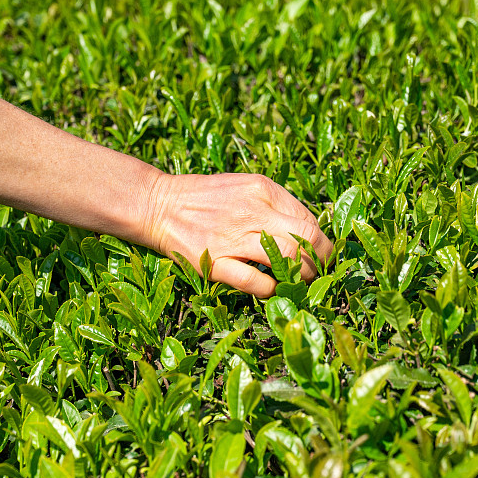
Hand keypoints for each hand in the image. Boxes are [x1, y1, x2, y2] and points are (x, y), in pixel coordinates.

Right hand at [141, 172, 332, 297]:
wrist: (157, 204)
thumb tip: (306, 231)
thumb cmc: (205, 198)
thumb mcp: (245, 186)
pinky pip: (255, 282)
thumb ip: (275, 204)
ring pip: (287, 259)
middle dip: (320, 261)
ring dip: (301, 277)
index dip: (320, 242)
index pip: (309, 219)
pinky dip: (271, 290)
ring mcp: (233, 238)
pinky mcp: (215, 262)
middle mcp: (252, 211)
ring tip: (298, 284)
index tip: (318, 254)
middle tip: (317, 273)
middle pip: (307, 239)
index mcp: (263, 189)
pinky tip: (271, 290)